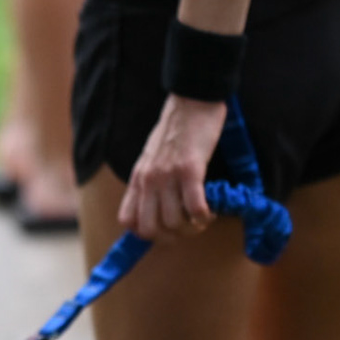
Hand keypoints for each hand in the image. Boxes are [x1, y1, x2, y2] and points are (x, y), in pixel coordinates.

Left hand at [118, 95, 226, 239]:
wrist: (191, 102)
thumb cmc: (176, 132)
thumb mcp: (151, 159)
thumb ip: (149, 183)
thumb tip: (154, 210)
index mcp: (138, 179)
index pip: (128, 221)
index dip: (146, 234)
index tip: (166, 229)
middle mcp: (148, 181)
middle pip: (150, 229)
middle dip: (171, 237)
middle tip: (188, 228)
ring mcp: (167, 176)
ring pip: (173, 222)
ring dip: (192, 228)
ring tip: (202, 218)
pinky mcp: (190, 170)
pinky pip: (195, 208)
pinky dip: (205, 216)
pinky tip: (211, 210)